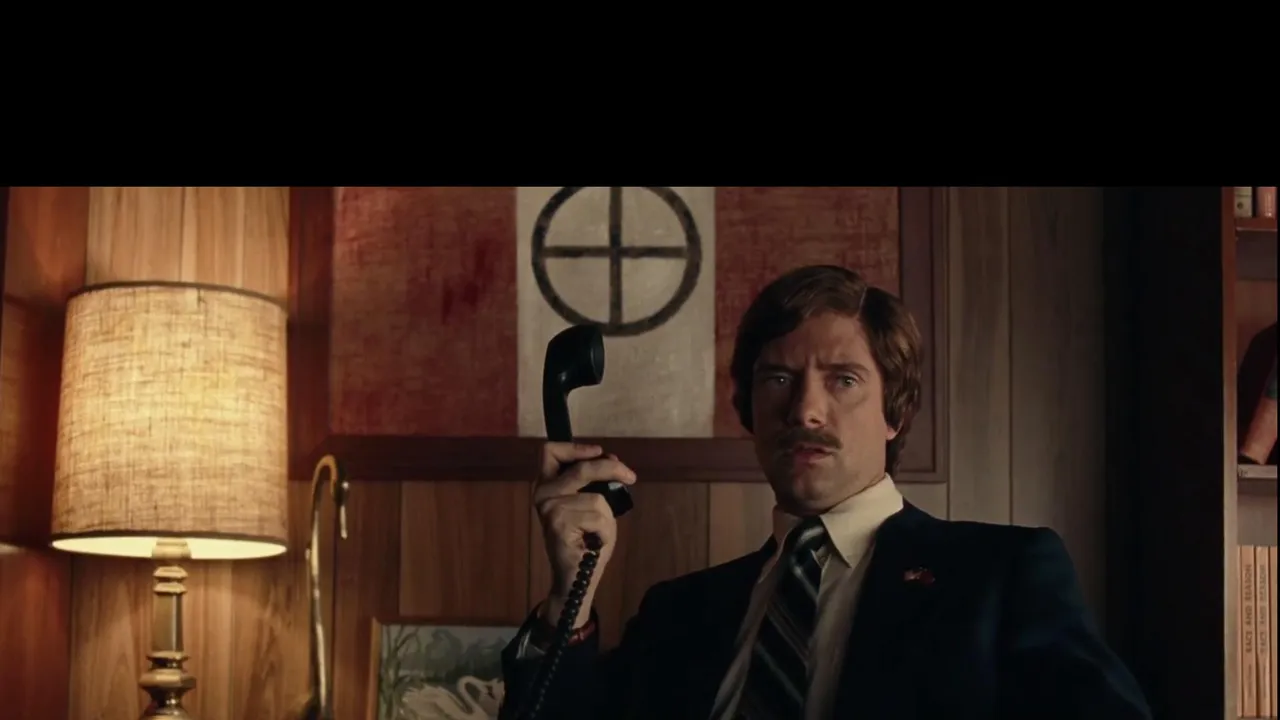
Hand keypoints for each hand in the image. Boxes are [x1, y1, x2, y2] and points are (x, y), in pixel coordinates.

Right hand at [533, 442, 636, 626]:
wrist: (577, 578)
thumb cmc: (586, 541)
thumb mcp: (594, 504)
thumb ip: (596, 482)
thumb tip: (610, 458)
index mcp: (548, 485)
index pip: (550, 451)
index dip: (577, 447)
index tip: (600, 452)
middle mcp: (543, 493)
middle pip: (581, 467)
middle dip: (611, 468)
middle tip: (630, 476)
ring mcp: (549, 508)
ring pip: (596, 498)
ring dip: (606, 516)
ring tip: (596, 533)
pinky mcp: (558, 523)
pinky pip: (597, 516)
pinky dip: (604, 530)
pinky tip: (592, 542)